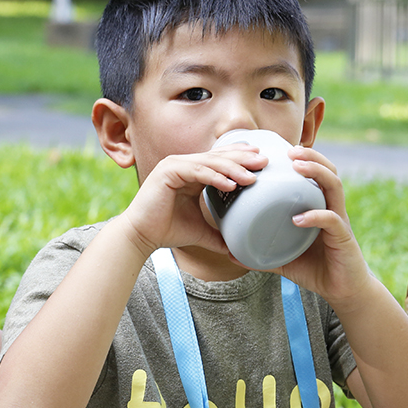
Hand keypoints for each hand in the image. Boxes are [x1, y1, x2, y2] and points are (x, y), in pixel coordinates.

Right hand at [119, 143, 266, 255]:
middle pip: (218, 157)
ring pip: (210, 162)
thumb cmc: (167, 231)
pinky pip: (197, 171)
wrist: (141, 237)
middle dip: (243, 158)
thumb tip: (239, 250)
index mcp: (191, 173)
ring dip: (233, 168)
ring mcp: (174, 165)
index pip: (220, 160)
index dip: (241, 159)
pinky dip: (215, 176)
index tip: (262, 162)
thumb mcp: (201, 231)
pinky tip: (231, 184)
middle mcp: (182, 164)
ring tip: (252, 177)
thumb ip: (219, 234)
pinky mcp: (167, 171)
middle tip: (265, 162)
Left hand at [272, 146, 371, 305]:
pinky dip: (315, 216)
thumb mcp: (285, 260)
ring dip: (317, 173)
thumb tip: (230, 253)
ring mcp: (340, 221)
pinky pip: (331, 221)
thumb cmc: (316, 270)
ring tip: (297, 166)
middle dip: (311, 157)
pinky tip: (298, 218)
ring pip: (334, 187)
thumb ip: (261, 255)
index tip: (280, 151)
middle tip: (290, 151)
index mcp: (320, 208)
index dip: (303, 160)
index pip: (315, 176)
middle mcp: (332, 209)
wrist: (344, 291)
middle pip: (329, 172)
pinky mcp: (344, 238)